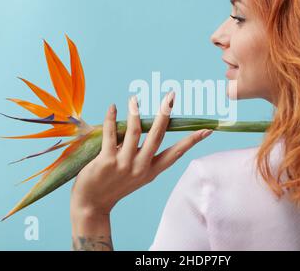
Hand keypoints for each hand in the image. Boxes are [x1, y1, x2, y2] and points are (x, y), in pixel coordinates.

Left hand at [70, 91, 212, 217]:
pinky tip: (112, 108)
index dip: (191, 141)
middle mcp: (141, 167)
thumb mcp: (134, 173)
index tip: (206, 130)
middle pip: (157, 136)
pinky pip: (110, 134)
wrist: (92, 204)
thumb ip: (139, 152)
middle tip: (171, 96)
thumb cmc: (114, 185)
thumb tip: (139, 125)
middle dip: (165, 114)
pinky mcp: (106, 161)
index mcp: (151, 171)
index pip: (176, 153)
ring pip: (134, 132)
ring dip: (135, 112)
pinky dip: (111, 118)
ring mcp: (124, 164)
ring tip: (134, 98)